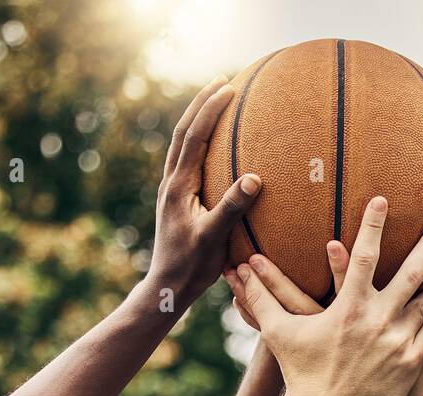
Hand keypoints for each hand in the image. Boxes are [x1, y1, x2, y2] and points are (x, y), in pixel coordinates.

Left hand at [145, 78, 261, 305]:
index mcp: (178, 187)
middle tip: (222, 80)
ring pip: (183, 144)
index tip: (229, 88)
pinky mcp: (178, 201)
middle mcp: (171, 183)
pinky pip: (187, 160)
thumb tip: (255, 177)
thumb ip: (232, 207)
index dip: (210, 110)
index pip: (193, 137)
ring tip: (216, 102)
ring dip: (198, 119)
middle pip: (183, 132)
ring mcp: (172, 191)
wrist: (167, 288)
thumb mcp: (213, 238)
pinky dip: (200, 142)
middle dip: (201, 104)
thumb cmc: (191, 267)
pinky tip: (213, 144)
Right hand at [233, 197, 422, 395]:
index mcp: (347, 308)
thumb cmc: (300, 373)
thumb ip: (260, 298)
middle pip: (411, 273)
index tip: (383, 199)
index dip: (373, 224)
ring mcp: (398, 342)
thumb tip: (234, 271)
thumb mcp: (279, 333)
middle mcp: (378, 321)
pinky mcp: (412, 362)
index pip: (363, 255)